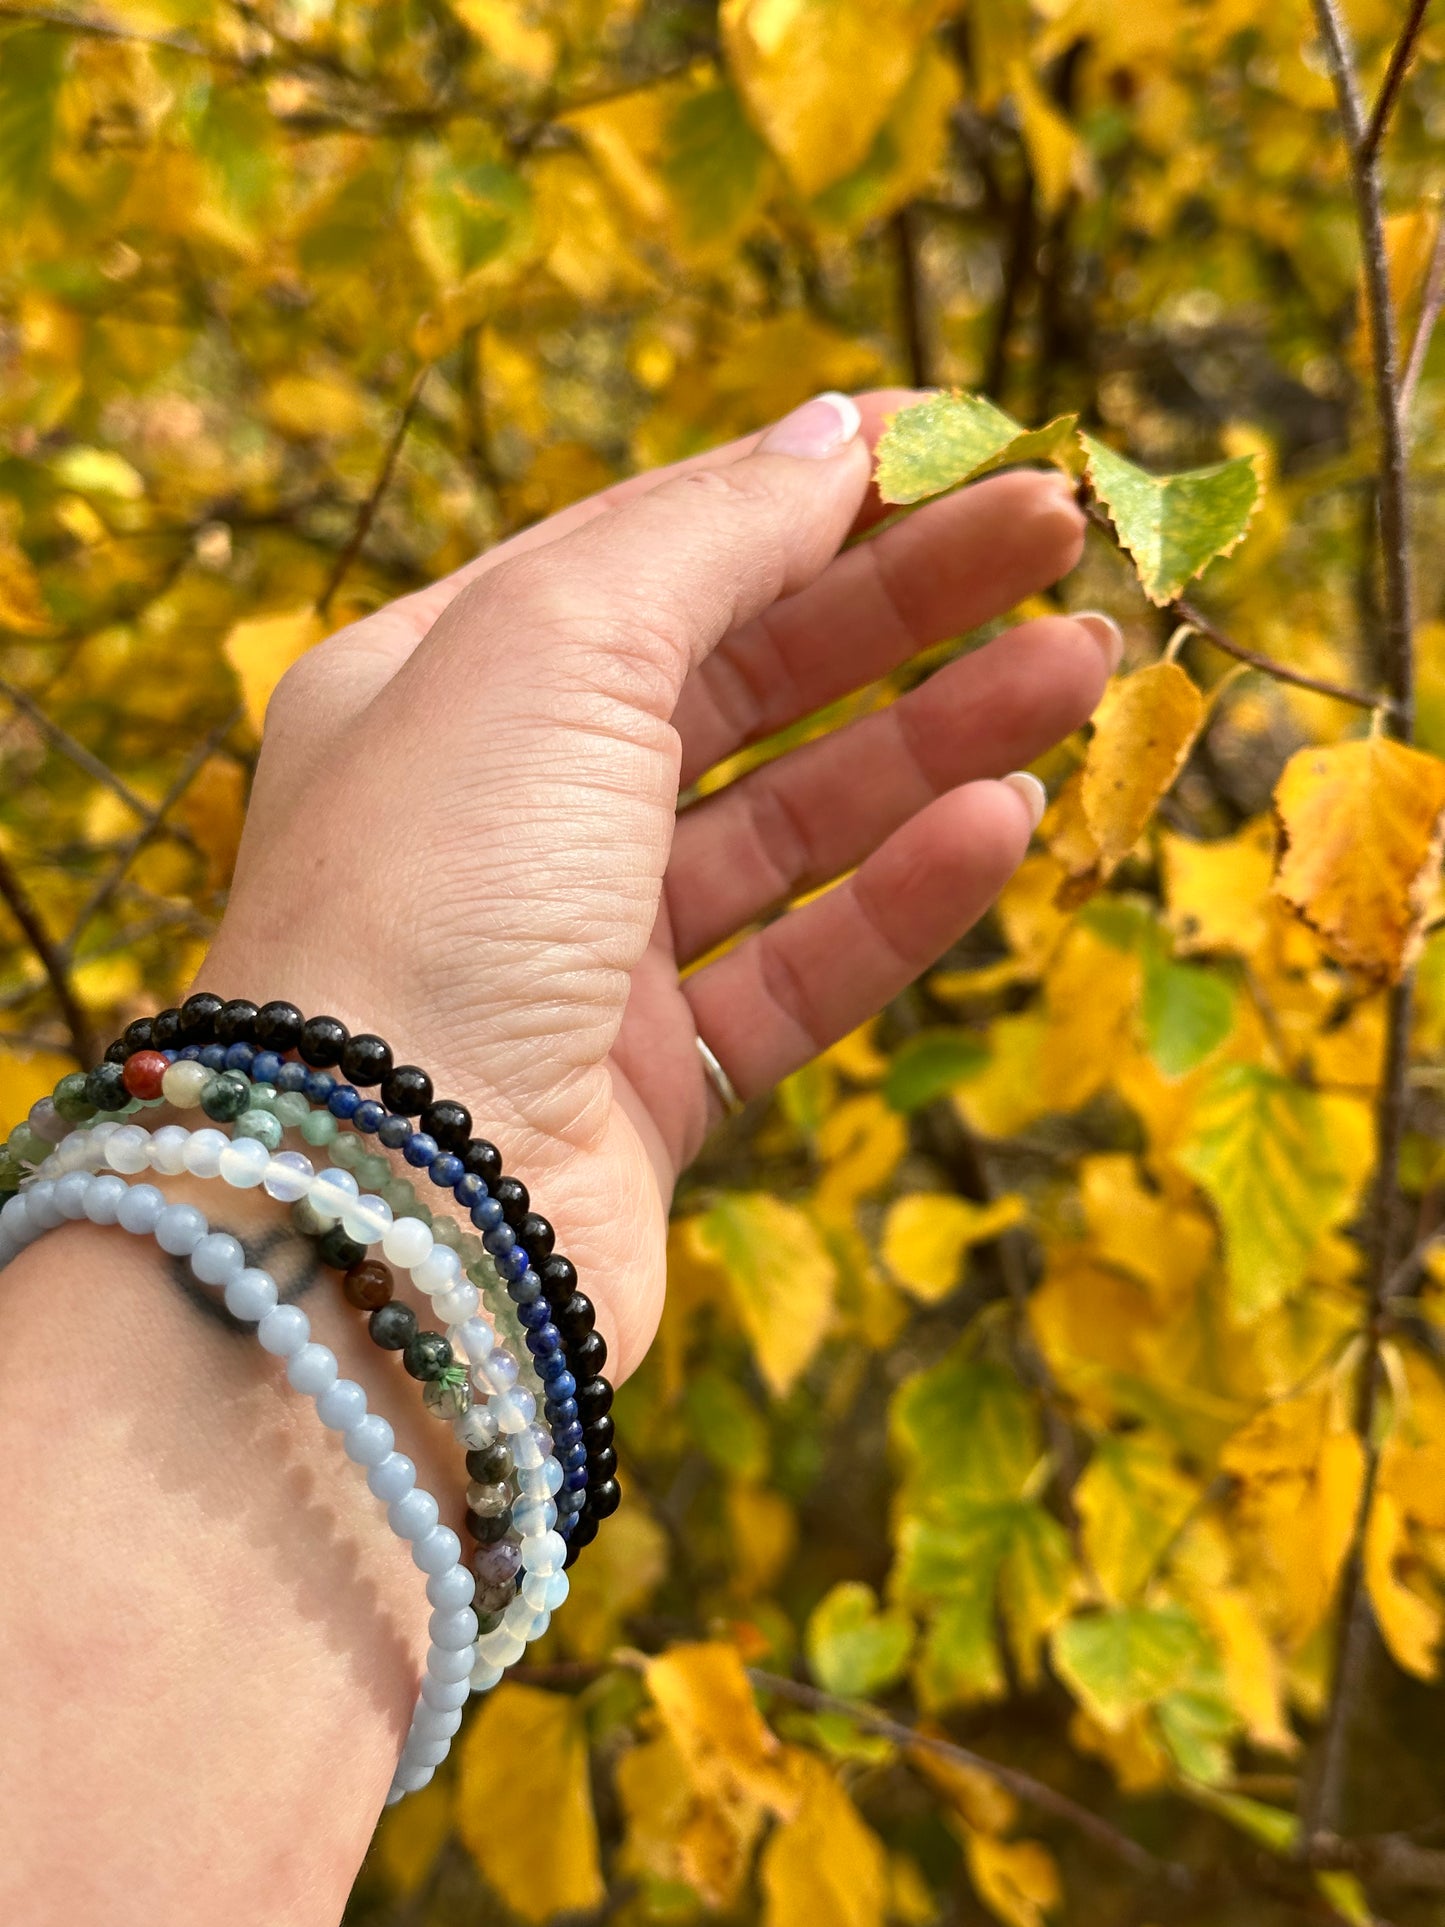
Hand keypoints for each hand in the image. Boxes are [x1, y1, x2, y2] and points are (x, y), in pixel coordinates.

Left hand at [203, 389, 1115, 1377]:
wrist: (386, 1208)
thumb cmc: (435, 892)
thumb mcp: (554, 647)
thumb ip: (706, 534)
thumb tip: (833, 432)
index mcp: (438, 684)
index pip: (650, 552)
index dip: (807, 488)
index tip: (960, 440)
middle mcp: (502, 815)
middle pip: (737, 678)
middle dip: (901, 601)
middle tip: (1058, 537)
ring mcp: (576, 956)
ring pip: (789, 824)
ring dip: (936, 740)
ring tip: (1080, 665)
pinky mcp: (649, 1087)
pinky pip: (799, 968)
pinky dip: (901, 897)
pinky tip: (1006, 824)